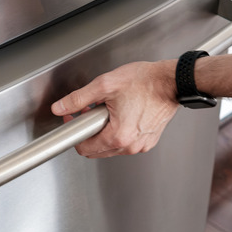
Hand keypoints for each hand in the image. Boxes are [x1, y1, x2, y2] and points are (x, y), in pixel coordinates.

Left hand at [51, 60, 178, 157]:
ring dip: (105, 132)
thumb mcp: (105, 85)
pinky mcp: (149, 141)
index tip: (75, 118)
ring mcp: (141, 145)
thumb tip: (60, 107)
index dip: (75, 132)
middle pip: (97, 150)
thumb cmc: (145, 82)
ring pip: (111, 147)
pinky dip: (120, 132)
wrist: (171, 82)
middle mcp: (130, 146)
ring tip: (109, 110)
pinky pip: (126, 143)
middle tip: (91, 111)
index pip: (84, 148)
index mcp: (118, 136)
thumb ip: (78, 98)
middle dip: (90, 131)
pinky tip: (123, 114)